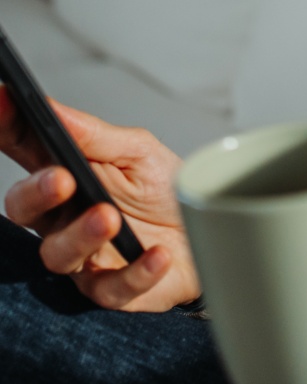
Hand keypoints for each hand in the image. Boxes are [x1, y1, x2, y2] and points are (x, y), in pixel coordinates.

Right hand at [0, 86, 199, 311]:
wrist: (205, 231)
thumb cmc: (165, 189)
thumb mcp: (138, 151)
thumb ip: (95, 135)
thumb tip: (52, 109)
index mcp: (67, 173)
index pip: (25, 149)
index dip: (7, 127)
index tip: (2, 100)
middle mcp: (64, 216)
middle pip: (24, 208)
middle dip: (37, 192)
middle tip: (62, 179)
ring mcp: (84, 254)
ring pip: (58, 253)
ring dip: (82, 235)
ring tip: (110, 217)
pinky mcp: (111, 288)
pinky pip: (112, 287)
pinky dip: (135, 271)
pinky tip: (156, 254)